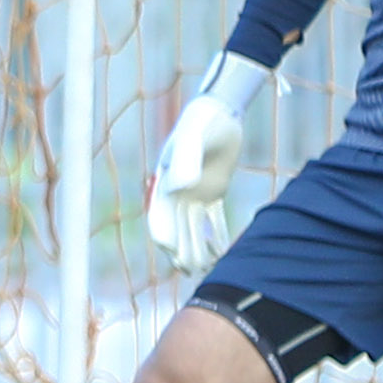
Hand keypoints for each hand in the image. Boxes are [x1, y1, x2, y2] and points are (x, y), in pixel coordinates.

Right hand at [144, 53, 272, 271]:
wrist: (221, 112)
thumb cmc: (203, 122)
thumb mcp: (193, 138)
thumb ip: (185, 160)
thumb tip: (180, 186)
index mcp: (165, 181)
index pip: (160, 214)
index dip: (164, 234)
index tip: (171, 251)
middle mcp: (176, 190)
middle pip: (176, 227)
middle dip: (180, 250)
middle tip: (188, 271)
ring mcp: (194, 193)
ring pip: (193, 228)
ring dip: (197, 249)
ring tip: (204, 271)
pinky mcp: (212, 192)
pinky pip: (212, 220)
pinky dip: (215, 237)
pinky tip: (221, 255)